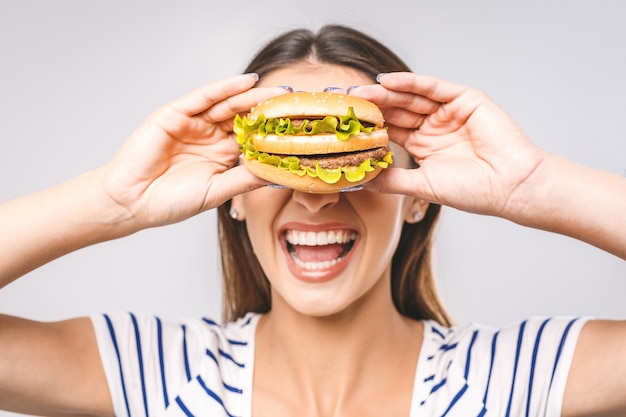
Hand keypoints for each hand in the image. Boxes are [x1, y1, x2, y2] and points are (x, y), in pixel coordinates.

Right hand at [95, 74, 283, 229]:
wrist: (131, 202)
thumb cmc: (170, 201)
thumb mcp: (217, 191)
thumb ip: (245, 179)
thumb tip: (279, 173)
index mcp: (222, 154)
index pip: (253, 137)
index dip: (275, 131)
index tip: (302, 127)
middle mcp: (211, 136)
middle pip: (245, 116)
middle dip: (269, 109)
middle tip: (296, 102)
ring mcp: (193, 123)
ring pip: (228, 104)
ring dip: (253, 96)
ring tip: (279, 91)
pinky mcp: (175, 113)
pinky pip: (204, 97)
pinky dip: (225, 88)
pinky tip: (247, 82)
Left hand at [350, 72, 546, 217]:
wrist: (511, 186)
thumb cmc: (473, 191)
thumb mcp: (424, 185)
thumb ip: (393, 180)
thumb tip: (362, 180)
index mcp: (424, 147)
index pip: (391, 130)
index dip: (370, 126)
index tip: (344, 125)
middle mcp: (434, 127)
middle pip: (397, 111)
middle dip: (372, 106)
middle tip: (346, 102)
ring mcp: (448, 112)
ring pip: (411, 98)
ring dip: (385, 93)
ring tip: (360, 92)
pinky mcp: (464, 99)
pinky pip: (432, 87)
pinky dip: (410, 82)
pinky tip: (386, 81)